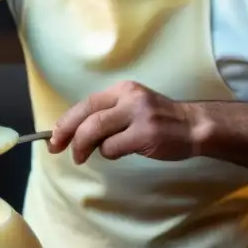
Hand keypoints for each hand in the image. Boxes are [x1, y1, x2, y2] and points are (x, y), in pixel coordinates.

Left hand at [49, 81, 199, 164]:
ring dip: (83, 147)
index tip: (53, 136)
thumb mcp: (133, 106)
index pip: (86, 103)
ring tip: (81, 157)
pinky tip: (117, 153)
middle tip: (57, 148)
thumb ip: (108, 114)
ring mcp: (138, 115)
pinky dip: (108, 153)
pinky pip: (113, 147)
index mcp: (122, 90)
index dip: (65, 121)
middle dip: (66, 133)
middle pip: (87, 115)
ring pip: (95, 130)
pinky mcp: (146, 134)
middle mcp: (129, 98)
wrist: (194, 125)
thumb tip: (74, 131)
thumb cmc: (159, 120)